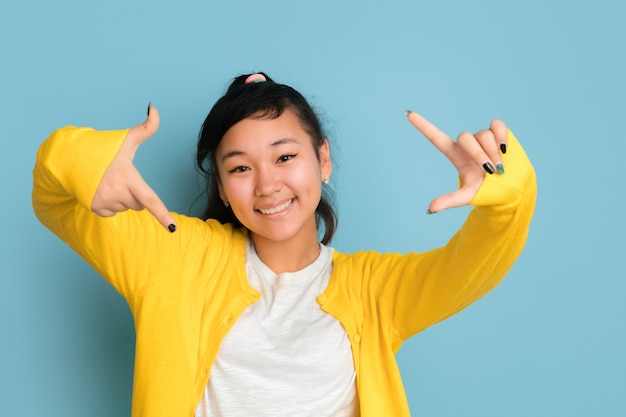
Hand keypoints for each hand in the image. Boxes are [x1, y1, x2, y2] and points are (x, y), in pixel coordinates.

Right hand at [91, 104, 176, 231]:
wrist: (72, 159)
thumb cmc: (105, 150)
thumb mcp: (126, 140)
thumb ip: (146, 127)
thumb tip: (154, 107)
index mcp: (129, 178)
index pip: (150, 200)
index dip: (162, 214)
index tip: (172, 229)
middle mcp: (118, 193)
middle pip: (140, 204)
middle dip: (135, 193)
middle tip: (121, 178)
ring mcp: (106, 202)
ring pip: (127, 208)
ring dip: (122, 198)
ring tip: (109, 182)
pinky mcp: (95, 209)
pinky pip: (113, 213)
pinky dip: (111, 204)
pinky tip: (102, 190)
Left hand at [406, 111, 507, 212]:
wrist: (512, 189)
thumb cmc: (486, 192)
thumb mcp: (466, 196)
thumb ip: (449, 200)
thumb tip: (430, 209)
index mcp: (456, 156)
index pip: (437, 138)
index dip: (424, 126)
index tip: (409, 114)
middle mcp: (468, 145)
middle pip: (466, 138)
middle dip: (479, 154)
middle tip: (490, 171)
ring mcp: (483, 138)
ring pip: (483, 134)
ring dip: (492, 152)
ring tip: (500, 167)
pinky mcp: (499, 134)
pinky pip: (497, 125)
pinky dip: (502, 136)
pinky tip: (505, 149)